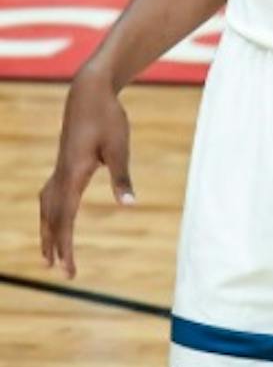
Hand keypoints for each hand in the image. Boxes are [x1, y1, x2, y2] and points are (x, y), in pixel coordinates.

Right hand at [38, 64, 134, 278]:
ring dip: (49, 232)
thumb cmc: (107, 118)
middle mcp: (61, 176)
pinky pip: (50, 196)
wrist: (89, 93)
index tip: (69, 270)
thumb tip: (130, 205)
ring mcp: (59, 169)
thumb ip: (122, 177)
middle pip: (53, 219)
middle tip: (62, 273)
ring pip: (48, 209)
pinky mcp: (63, 163)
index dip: (66, 247)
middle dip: (56, 247)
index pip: (66, 220)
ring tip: (50, 255)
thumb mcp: (119, 147)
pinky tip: (54, 219)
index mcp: (73, 176)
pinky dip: (50, 214)